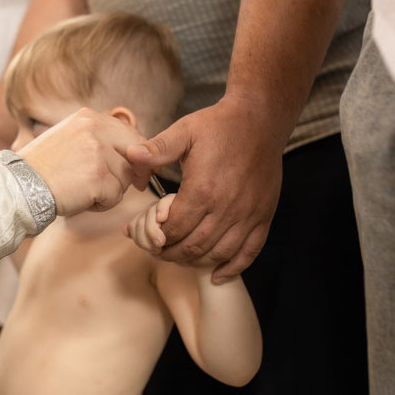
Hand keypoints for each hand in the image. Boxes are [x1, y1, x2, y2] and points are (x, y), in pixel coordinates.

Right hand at [19, 108, 147, 215]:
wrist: (18, 186)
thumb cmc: (42, 168)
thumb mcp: (69, 138)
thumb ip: (98, 139)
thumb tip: (134, 150)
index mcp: (89, 117)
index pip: (130, 134)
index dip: (136, 156)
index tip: (133, 170)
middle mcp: (95, 129)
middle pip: (134, 155)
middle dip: (131, 173)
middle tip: (122, 187)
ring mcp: (98, 153)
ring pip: (125, 178)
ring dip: (111, 191)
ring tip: (84, 191)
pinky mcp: (98, 177)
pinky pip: (116, 197)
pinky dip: (101, 205)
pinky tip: (81, 201)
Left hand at [127, 97, 281, 282]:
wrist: (260, 120)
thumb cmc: (218, 125)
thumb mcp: (183, 131)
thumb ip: (156, 148)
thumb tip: (130, 155)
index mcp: (203, 189)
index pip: (174, 228)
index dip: (156, 237)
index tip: (144, 237)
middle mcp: (227, 207)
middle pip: (193, 246)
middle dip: (170, 254)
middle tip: (156, 251)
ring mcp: (248, 214)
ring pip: (218, 253)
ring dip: (195, 262)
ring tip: (178, 258)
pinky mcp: (264, 216)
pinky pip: (250, 251)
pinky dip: (233, 267)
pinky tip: (217, 275)